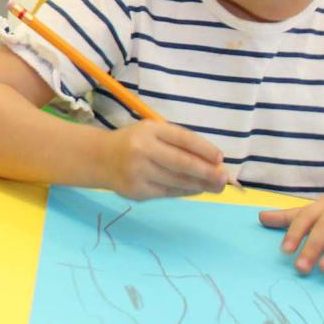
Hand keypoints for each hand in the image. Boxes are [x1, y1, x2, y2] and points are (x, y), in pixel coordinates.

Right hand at [103, 120, 228, 199]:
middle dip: (206, 173)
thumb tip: (214, 162)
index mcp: (149, 130)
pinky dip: (185, 191)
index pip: (183, 139)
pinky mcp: (136, 191)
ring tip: (214, 186)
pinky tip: (195, 189)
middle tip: (224, 180)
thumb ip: (179, 143)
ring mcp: (138, 172)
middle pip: (181, 163)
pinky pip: (167, 192)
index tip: (220, 159)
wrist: (100, 158)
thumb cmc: (135, 142)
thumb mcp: (153, 133)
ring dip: (199, 185)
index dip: (204, 149)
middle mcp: (142, 150)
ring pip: (177, 181)